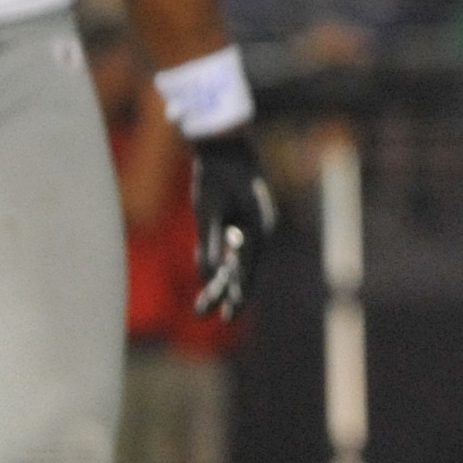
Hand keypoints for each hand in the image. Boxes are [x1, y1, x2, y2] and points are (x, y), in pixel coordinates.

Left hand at [191, 133, 275, 317]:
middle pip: (242, 270)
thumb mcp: (208, 209)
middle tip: (203, 314)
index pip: (248, 271)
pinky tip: (206, 274)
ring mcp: (251, 225)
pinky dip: (217, 262)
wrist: (224, 144)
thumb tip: (204, 275)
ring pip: (236, 262)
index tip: (226, 317)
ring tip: (201, 306)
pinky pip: (230, 249)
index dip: (237, 296)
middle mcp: (260, 230)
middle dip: (224, 293)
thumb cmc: (216, 174)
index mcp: (260, 228)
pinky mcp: (240, 220)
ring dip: (220, 282)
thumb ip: (208, 243)